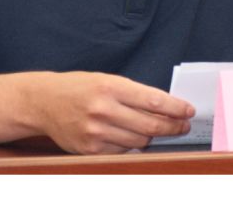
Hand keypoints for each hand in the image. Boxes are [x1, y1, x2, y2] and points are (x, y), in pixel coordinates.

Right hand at [33, 71, 195, 154]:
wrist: (43, 102)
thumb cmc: (79, 88)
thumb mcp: (108, 80)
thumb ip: (134, 94)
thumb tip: (165, 108)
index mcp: (111, 87)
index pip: (154, 101)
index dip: (176, 108)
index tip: (188, 111)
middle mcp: (103, 110)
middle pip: (150, 125)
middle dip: (172, 127)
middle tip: (182, 126)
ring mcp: (95, 132)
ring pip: (138, 141)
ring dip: (151, 137)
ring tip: (156, 130)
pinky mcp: (89, 149)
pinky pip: (122, 151)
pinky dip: (131, 146)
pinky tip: (131, 137)